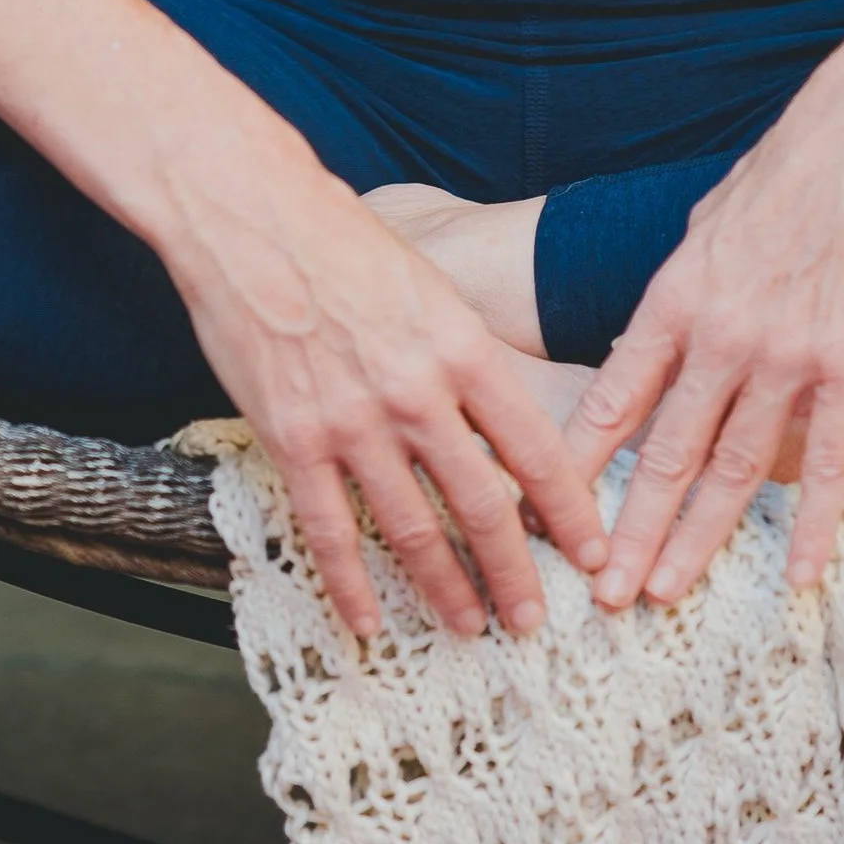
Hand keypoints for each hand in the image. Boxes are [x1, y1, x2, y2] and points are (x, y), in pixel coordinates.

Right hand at [173, 163, 609, 645]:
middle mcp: (416, 392)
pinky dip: (351, 585)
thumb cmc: (346, 243)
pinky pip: (329, 530)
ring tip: (469, 626)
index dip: (569, 510)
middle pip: (482, 504)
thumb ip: (465, 358)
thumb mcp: (432, 290)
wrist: (253, 217)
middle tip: (533, 619)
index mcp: (463, 348)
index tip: (591, 552)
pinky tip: (367, 621)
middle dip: (515, 573)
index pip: (536, 448)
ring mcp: (352, 421)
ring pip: (412, 529)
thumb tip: (503, 421)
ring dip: (445, 588)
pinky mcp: (292, 438)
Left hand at [567, 48, 843, 608]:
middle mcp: (718, 332)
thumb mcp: (712, 216)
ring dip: (696, 539)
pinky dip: (815, 526)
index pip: (612, 395)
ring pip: (733, 468)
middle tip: (599, 596)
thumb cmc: (796, 162)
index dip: (577, 462)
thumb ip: (686, 280)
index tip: (546, 509)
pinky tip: (798, 579)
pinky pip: (828, 459)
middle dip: (627, 529)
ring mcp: (784, 352)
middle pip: (663, 450)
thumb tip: (660, 321)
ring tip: (666, 595)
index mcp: (676, 293)